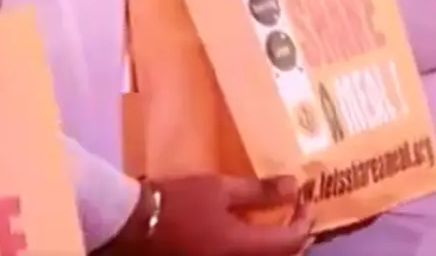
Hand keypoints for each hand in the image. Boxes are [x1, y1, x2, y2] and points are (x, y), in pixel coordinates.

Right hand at [130, 175, 311, 255]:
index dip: (304, 221)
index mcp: (242, 248)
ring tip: (273, 225)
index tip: (305, 201)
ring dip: (273, 247)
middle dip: (292, 238)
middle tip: (293, 214)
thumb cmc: (176, 202)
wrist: (130, 226)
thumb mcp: (219, 188)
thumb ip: (260, 191)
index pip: (292, 242)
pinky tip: (246, 237)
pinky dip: (252, 251)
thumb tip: (294, 186)